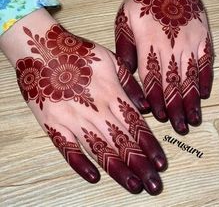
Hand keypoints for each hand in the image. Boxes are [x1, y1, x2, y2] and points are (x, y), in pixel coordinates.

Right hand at [0, 8, 166, 194]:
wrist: (42, 49)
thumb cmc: (77, 52)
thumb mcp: (110, 58)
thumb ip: (129, 82)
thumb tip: (145, 106)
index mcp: (111, 93)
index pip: (136, 125)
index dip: (150, 146)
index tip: (161, 163)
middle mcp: (95, 110)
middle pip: (122, 142)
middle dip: (140, 164)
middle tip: (154, 184)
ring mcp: (73, 119)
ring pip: (100, 150)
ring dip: (118, 170)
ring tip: (134, 185)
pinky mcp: (53, 124)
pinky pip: (67, 149)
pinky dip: (80, 164)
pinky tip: (93, 177)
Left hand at [115, 0, 213, 134]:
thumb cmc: (143, 1)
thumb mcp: (124, 20)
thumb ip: (125, 48)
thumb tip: (128, 73)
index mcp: (149, 45)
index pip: (152, 80)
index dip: (156, 99)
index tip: (159, 117)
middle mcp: (171, 48)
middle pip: (173, 84)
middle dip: (176, 108)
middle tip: (180, 128)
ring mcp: (189, 43)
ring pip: (190, 77)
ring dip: (191, 100)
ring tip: (194, 119)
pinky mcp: (202, 38)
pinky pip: (205, 62)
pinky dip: (205, 79)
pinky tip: (204, 94)